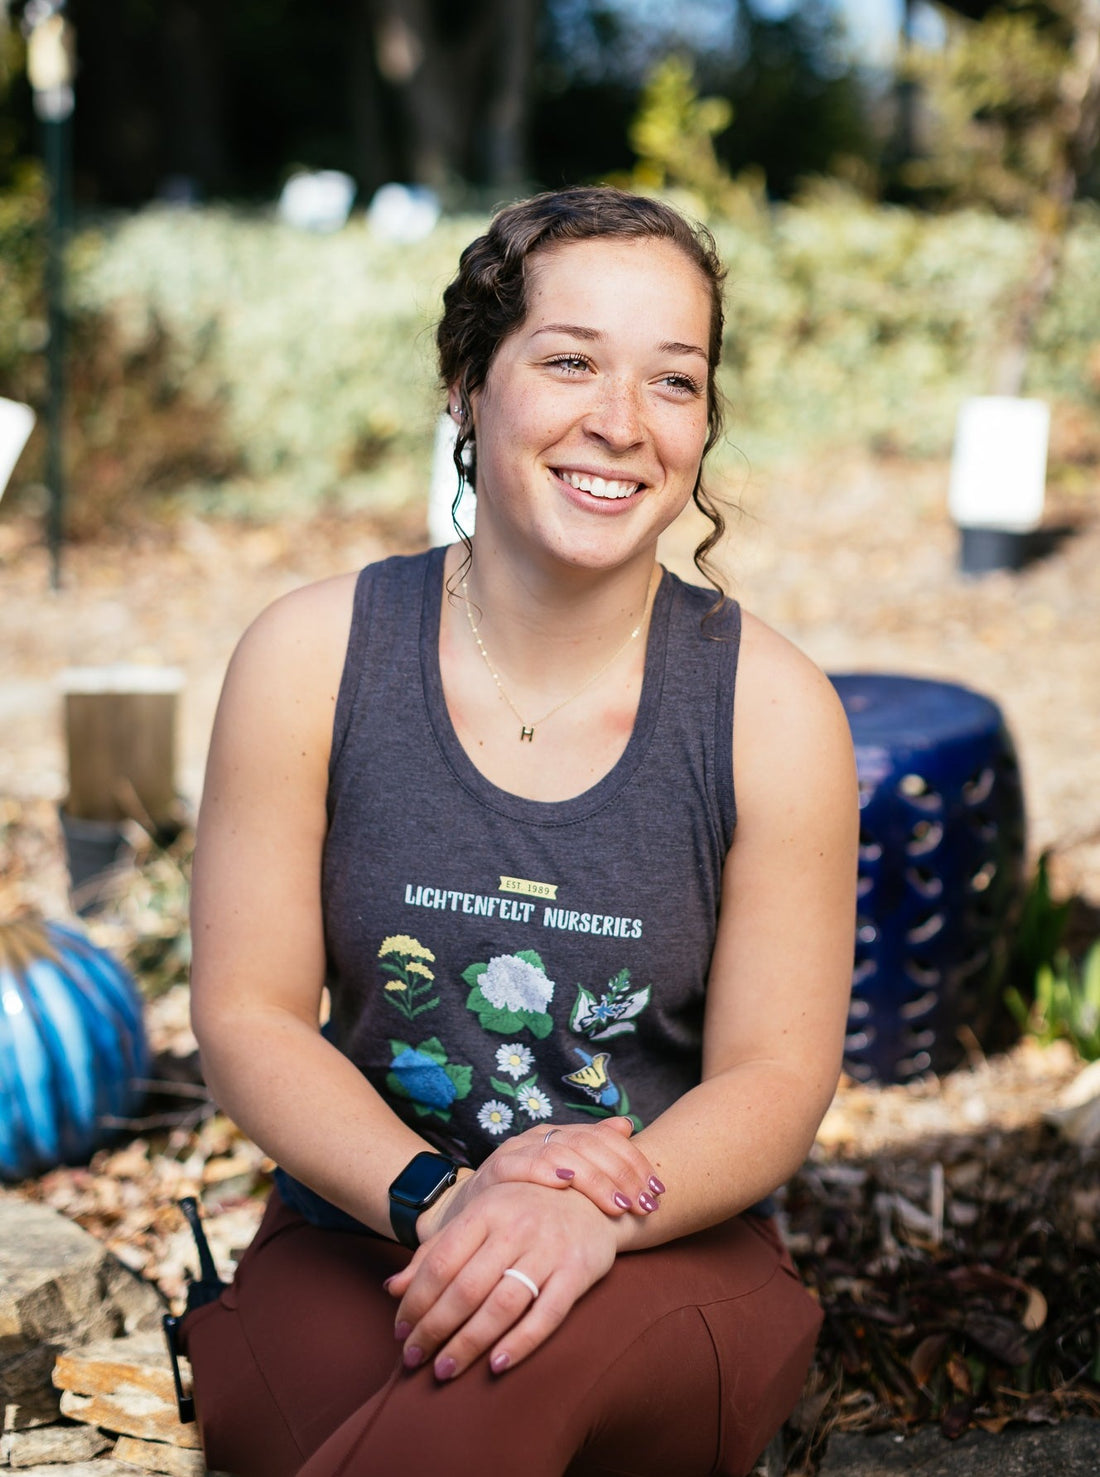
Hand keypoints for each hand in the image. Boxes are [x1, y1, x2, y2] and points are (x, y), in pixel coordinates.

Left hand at [387, 1179, 619, 1379]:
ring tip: (445, 1370)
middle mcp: (517, 1226)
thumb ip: (436, 1251)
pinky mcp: (578, 1270)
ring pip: (502, 1305)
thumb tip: (393, 1289)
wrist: (590, 1197)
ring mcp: (549, 1248)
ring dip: (469, 1344)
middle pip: (466, 1288)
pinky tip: (497, 1365)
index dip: (416, 1302)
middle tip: (414, 1361)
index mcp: (486, 1210)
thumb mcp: (479, 1216)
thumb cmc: (524, 1211)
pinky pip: (547, 1314)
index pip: (441, 1262)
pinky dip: (521, 1343)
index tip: (400, 1333)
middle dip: (435, 1330)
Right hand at [419, 1117, 664, 1241]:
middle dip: (623, 1175)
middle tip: (645, 1204)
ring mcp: (518, 1150)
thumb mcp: (564, 1183)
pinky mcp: (495, 1170)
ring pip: (564, 1153)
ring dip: (596, 1180)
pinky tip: (566, 1184)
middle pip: (591, 1145)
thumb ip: (593, 1154)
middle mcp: (542, 1137)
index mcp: (563, 1136)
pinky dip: (545, 1170)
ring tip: (619, 1205)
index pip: (607, 1138)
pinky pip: (522, 1164)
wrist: (470, 1219)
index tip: (658, 1192)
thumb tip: (627, 1124)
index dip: (635, 1162)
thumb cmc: (525, 1204)